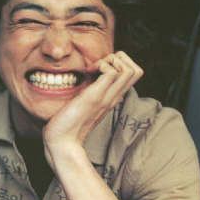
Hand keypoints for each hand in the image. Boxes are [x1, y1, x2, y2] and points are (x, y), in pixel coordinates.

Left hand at [43, 51, 142, 168]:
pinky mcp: (95, 97)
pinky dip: (102, 65)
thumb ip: (89, 93)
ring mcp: (106, 97)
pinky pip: (111, 72)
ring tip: (93, 69)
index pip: (134, 75)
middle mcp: (113, 97)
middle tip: (97, 66)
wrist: (62, 141)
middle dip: (119, 58)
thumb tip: (87, 80)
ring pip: (130, 69)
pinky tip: (87, 73)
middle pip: (137, 70)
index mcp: (111, 98)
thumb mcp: (83, 103)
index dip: (118, 63)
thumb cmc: (68, 122)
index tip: (97, 68)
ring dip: (111, 60)